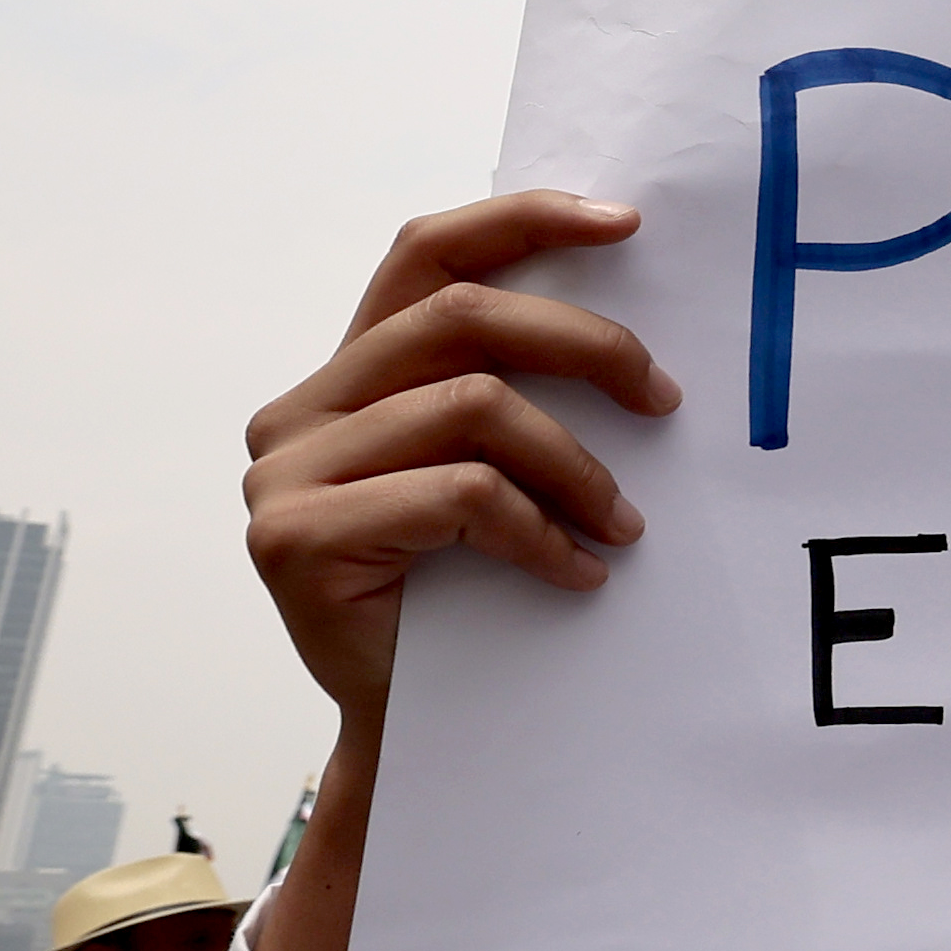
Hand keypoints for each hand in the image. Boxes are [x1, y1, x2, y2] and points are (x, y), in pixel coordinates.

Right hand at [245, 192, 676, 736]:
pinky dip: (541, 532)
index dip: (522, 220)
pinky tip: (578, 574)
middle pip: (462, 319)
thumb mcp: (496, 471)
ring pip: (471, 409)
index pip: (427, 256)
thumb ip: (513, 391)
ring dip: (577, 465)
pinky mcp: (293, 538)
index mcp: (350, 372)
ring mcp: (285, 472)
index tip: (628, 225)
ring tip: (625, 523)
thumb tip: (630, 325)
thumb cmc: (471, 595)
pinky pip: (459, 496)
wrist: (420, 729)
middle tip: (665, 401)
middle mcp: (301, 409)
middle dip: (587, 347)